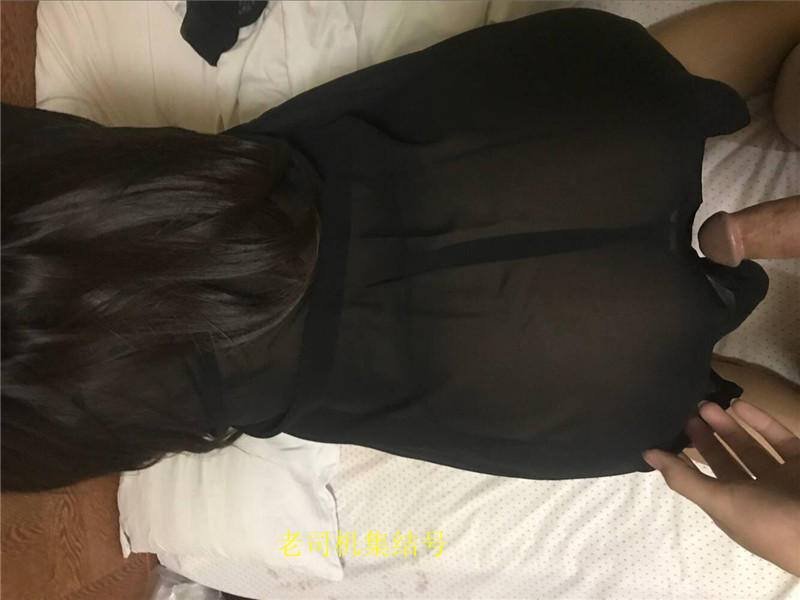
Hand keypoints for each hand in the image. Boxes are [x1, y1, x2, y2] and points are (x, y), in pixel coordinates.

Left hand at [643, 400, 799, 575]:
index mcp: (732, 511)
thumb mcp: (721, 502)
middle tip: (687, 412)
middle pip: (725, 461)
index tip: (667, 432)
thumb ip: (684, 478)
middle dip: (705, 438)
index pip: (700, 482)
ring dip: (728, 426)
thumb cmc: (768, 522)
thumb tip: (647, 455)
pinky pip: (779, 439)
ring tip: (705, 404)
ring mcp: (781, 479)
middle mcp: (756, 495)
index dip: (684, 459)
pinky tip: (740, 404)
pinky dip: (761, 422)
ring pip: (750, 447)